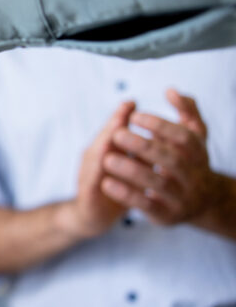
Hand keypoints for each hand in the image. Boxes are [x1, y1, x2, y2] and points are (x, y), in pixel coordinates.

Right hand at [58, 101, 134, 239]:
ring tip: (114, 132)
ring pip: (94, 157)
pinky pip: (92, 184)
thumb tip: (163, 134)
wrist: (92, 217)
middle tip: (124, 111)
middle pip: (103, 138)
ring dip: (104, 145)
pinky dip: (99, 174)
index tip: (132, 102)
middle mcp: (93, 159)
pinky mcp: (86, 196)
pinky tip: (107, 168)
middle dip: (113, 124)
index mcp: (105, 150)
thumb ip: (142, 151)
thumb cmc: (116, 189)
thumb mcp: (132, 168)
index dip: (120, 116)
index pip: (112, 129)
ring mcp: (87, 176)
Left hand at [101, 89, 224, 224]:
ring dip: (131, 170)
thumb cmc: (187, 161)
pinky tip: (106, 182)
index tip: (135, 115)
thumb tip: (171, 90)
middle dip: (143, 146)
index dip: (161, 125)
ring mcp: (182, 197)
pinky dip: (126, 194)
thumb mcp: (192, 137)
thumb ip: (186, 111)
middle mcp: (194, 176)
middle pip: (171, 159)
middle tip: (117, 134)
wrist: (200, 204)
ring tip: (107, 158)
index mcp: (199, 154)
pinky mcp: (166, 216)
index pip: (184, 137)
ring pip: (158, 183)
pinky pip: (146, 205)